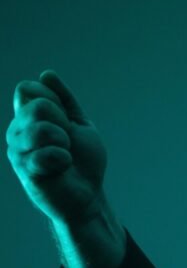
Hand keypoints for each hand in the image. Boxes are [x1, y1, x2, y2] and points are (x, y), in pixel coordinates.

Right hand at [6, 70, 107, 224]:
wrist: (88, 193)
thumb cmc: (83, 161)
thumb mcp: (79, 124)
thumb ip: (64, 99)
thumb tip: (47, 73)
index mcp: (28, 117)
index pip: (28, 89)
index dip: (54, 100)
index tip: (65, 120)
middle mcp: (16, 131)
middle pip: (37, 106)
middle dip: (62, 122)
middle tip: (66, 142)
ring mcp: (17, 150)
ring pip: (40, 129)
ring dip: (63, 142)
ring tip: (64, 156)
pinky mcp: (24, 170)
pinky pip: (44, 154)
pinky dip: (63, 159)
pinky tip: (61, 168)